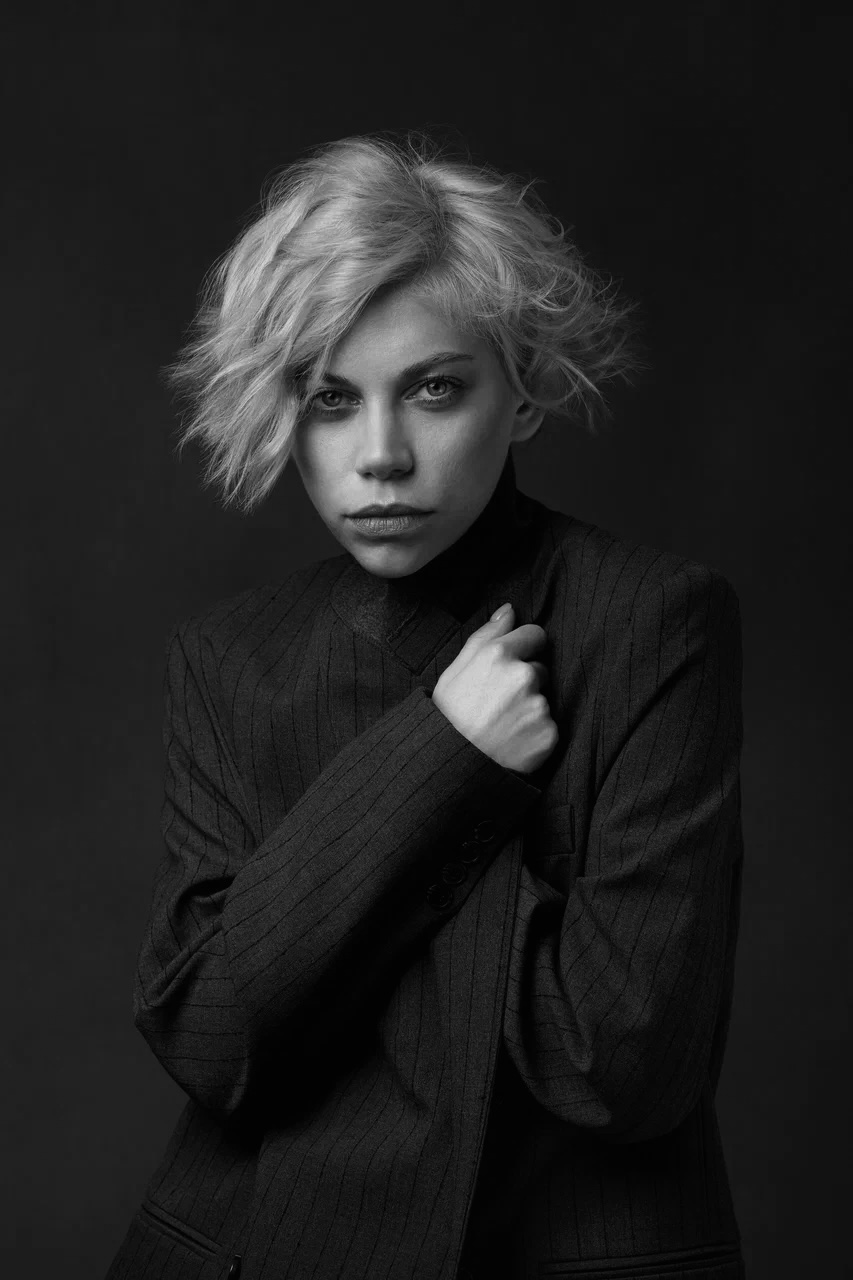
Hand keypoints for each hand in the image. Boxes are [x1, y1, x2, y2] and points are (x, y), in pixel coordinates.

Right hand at [431, 603, 557, 774]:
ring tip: (503, 724)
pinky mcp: (549, 733)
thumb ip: (486, 635)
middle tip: (498, 703)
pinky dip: (535, 733)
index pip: (535, 634)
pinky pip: (549, 726)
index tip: (511, 665)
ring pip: (544, 699)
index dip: (524, 649)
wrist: (452, 764)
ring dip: (530, 708)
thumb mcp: (455, 669)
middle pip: (540, 669)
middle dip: (526, 681)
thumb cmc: (449, 715)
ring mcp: (539, 705)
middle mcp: (524, 676)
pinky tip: (513, 741)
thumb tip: (509, 610)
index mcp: (499, 655)